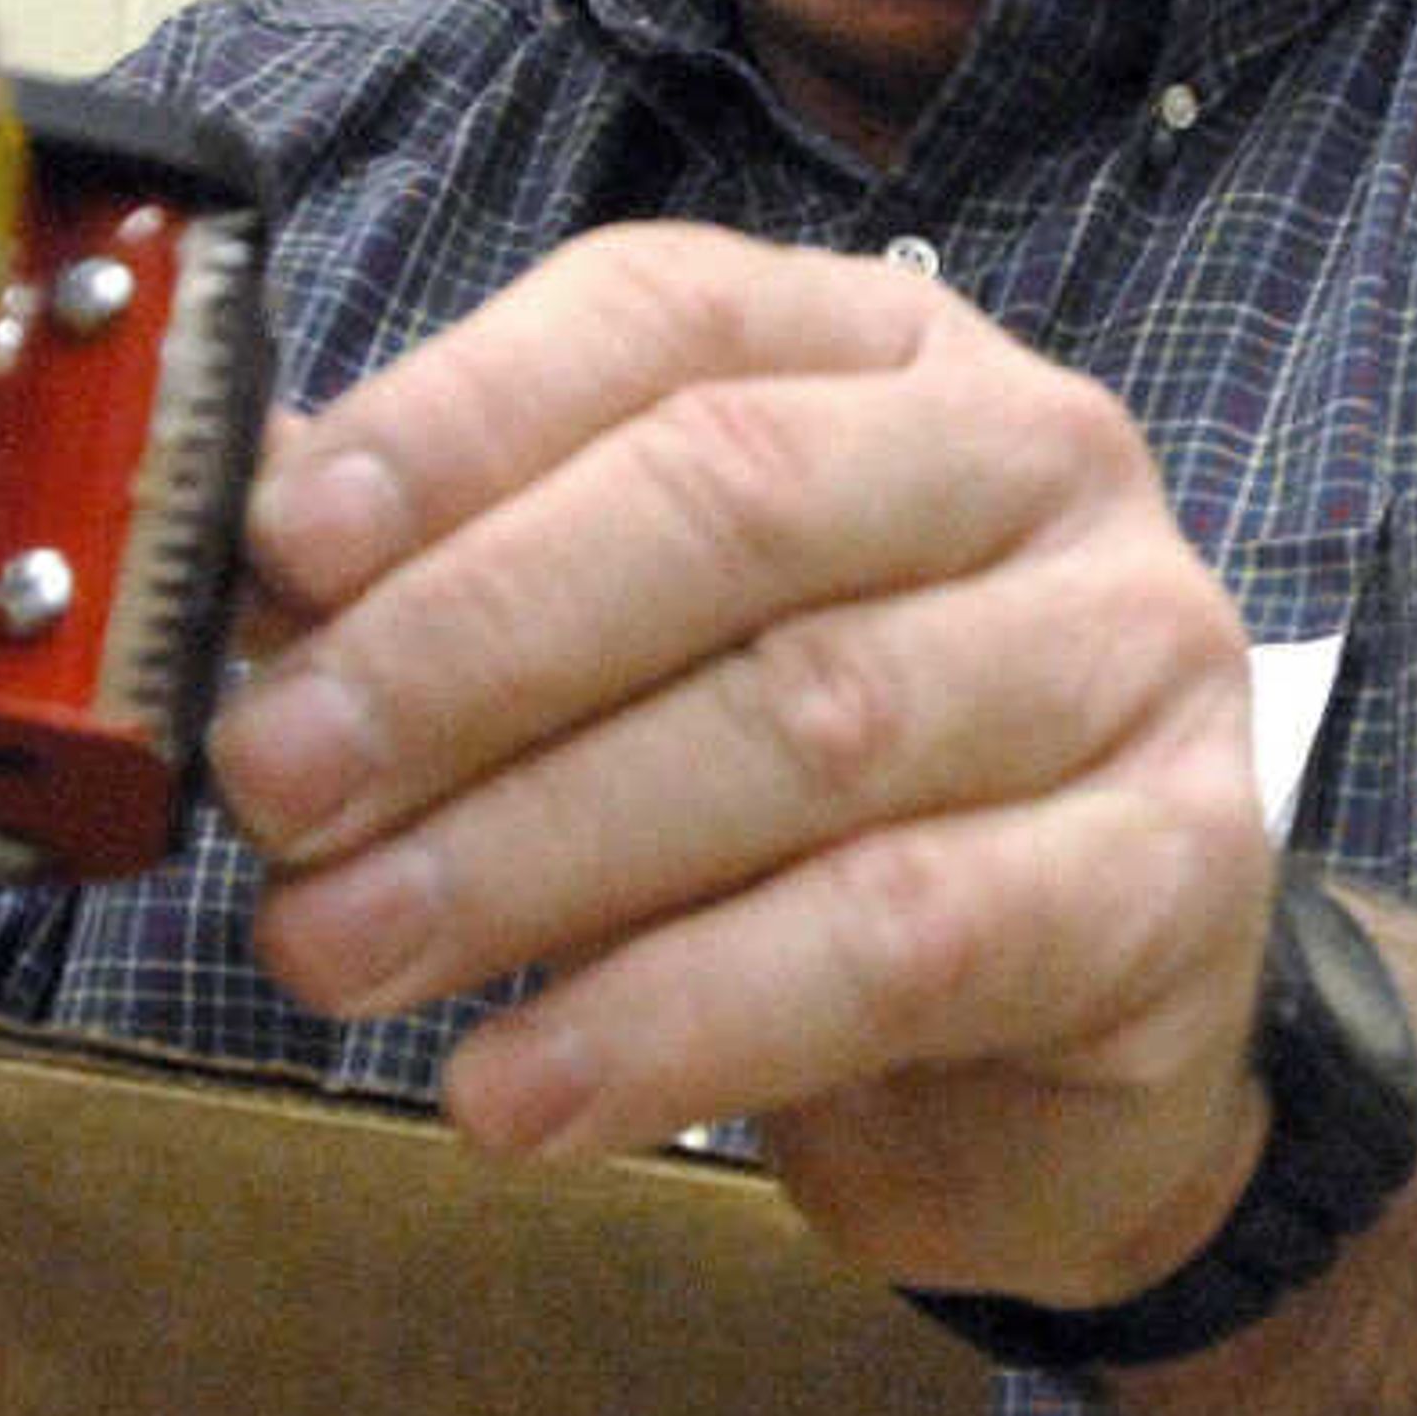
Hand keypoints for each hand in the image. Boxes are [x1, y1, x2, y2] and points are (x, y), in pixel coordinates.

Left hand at [206, 223, 1279, 1302]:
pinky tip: (519, 1094)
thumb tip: (241, 564)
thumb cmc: (811, 831)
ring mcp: (1134, 655)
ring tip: (335, 957)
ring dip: (531, 851)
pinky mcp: (1176, 876)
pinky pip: (904, 938)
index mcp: (880, 356)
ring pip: (805, 725)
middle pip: (726, 504)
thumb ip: (463, 589)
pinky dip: (680, 1022)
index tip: (274, 549)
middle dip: (464, 650)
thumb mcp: (630, 675)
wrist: (1066, 1071)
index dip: (455, 422)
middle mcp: (1033, 459)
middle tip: (275, 787)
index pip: (661, 321)